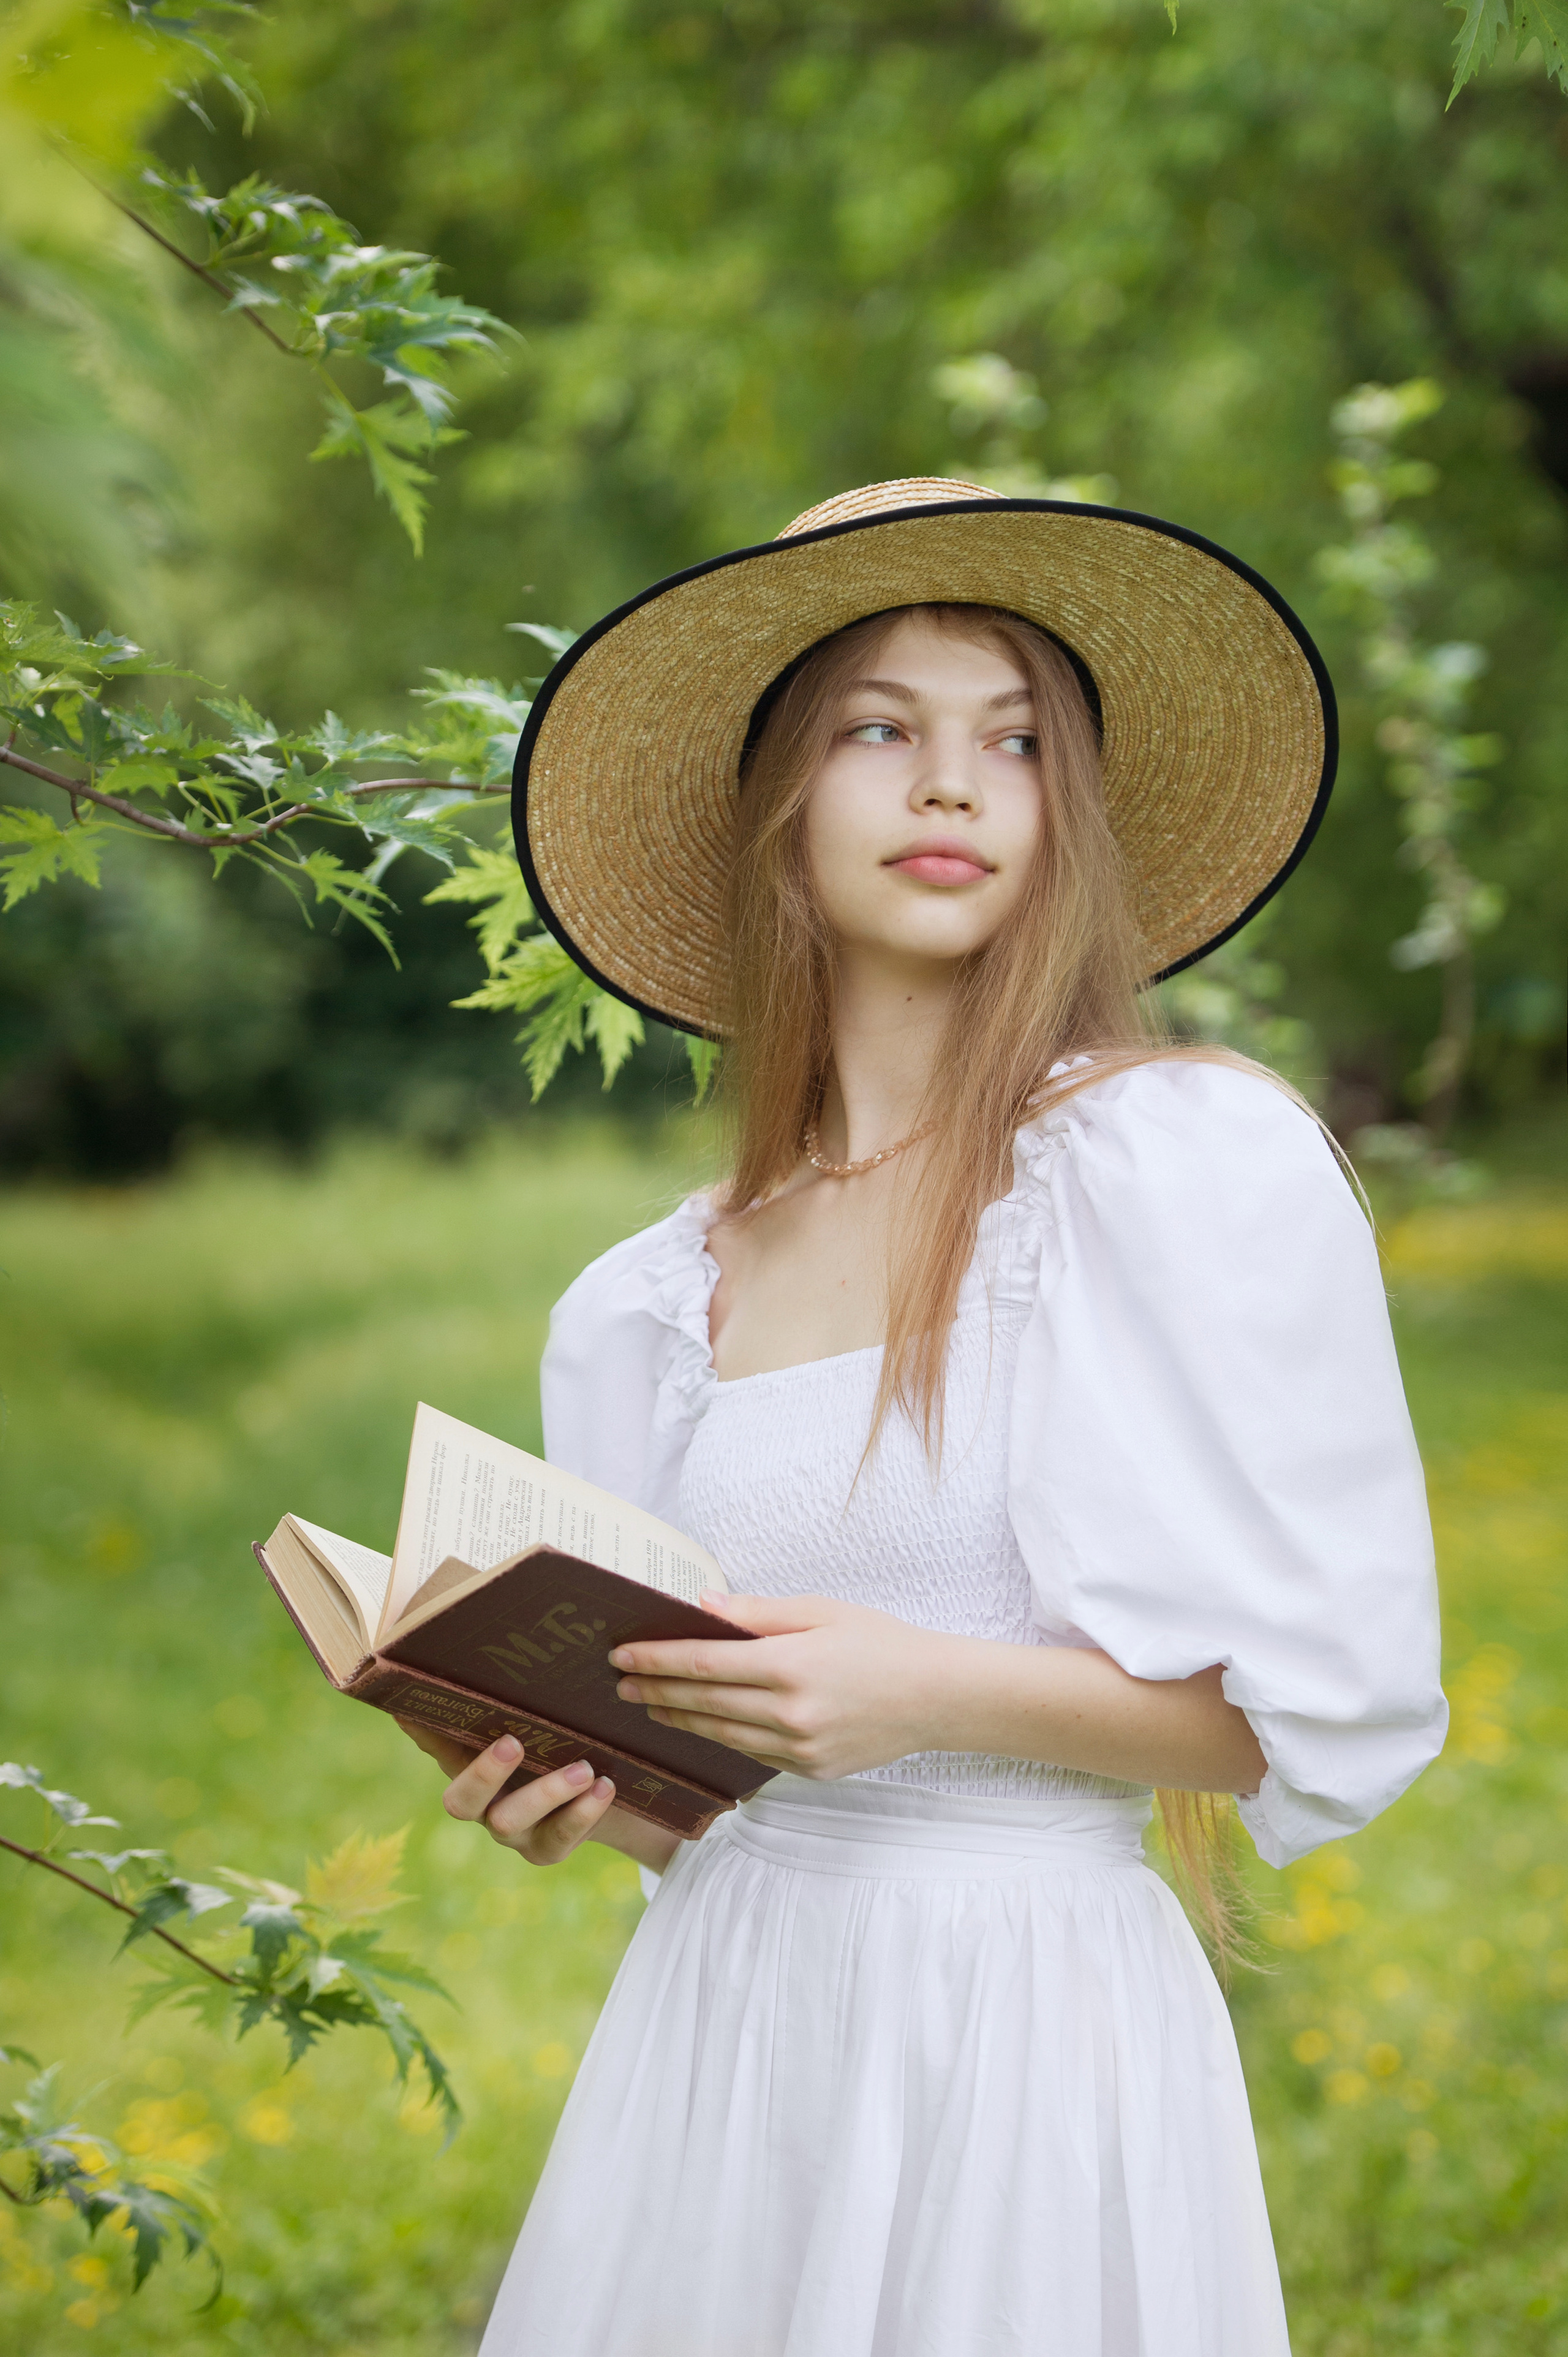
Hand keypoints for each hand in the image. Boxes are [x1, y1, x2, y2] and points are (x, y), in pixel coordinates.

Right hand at [395, 1720, 675, 1870]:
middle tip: (513, 1743)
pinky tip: (604, 1786)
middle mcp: (481, 1803)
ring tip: (584, 1769)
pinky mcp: (546, 1850)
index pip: (437, 1745)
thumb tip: (484, 1644)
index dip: (422, 1730)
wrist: (606, 1790)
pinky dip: (583, 1813)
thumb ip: (510, 1698)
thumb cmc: (563, 1741)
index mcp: (470, 1766)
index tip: (411, 1706)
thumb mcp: (541, 1719)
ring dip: (547, 1792)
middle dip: (483, 1774)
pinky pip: (558, 1838)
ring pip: (509, 1821)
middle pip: (460, 1801)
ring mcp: (511, 1831)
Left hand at [609, 1592, 958, 1779]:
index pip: (704, 1664)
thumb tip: (701, 1608)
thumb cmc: (880, 1642)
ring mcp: (800, 1748)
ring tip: (650, 1708)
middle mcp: (790, 1713)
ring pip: (722, 1735)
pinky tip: (702, 1728)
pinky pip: (753, 1755)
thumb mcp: (822, 1611)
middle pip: (704, 1703)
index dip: (658, 1660)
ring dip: (680, 1721)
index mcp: (791, 1665)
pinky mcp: (810, 1770)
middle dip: (657, 1692)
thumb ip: (758, 1614)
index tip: (623, 1656)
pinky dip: (722, 1740)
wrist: (936, 1697)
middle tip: (619, 1685)